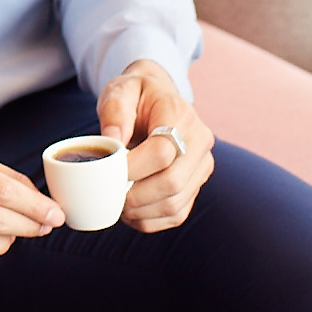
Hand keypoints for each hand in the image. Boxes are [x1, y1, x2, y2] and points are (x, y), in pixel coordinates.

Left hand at [95, 60, 215, 231]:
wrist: (158, 100)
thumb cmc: (136, 96)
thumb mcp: (120, 91)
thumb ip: (114, 111)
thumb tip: (112, 141)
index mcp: (181, 115)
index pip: (163, 151)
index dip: (133, 168)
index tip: (109, 171)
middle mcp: (200, 142)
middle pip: (173, 182)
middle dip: (136, 196)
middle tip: (110, 195)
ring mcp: (202, 166)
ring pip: (175, 203)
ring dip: (141, 212)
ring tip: (117, 204)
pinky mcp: (196, 185)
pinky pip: (177, 214)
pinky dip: (151, 221)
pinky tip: (131, 213)